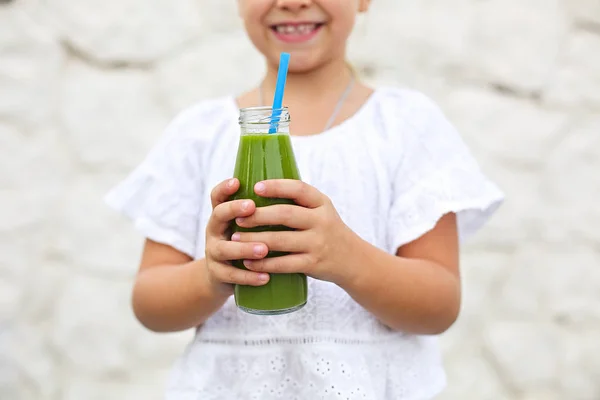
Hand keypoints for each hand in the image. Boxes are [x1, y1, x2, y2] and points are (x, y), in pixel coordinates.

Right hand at [204, 178, 270, 295]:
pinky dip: (249, 277)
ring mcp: (214, 252)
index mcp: (224, 214)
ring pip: (224, 248)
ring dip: (244, 248)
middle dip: (234, 209)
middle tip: (251, 207)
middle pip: (218, 215)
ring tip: (263, 248)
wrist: (225, 275)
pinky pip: (231, 276)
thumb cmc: (245, 241)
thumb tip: (293, 190)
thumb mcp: (248, 224)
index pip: (218, 196)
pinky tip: (265, 277)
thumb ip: (263, 209)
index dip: (225, 188)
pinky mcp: (218, 274)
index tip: (237, 181)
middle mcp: (215, 229)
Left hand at [231, 180, 356, 284]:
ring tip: (235, 239)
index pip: (299, 189)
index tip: (256, 187)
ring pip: (281, 240)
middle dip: (258, 215)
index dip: (277, 186)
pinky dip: (264, 263)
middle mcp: (321, 221)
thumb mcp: (321, 210)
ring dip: (254, 240)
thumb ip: (299, 201)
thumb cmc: (327, 231)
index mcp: (321, 203)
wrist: (352, 260)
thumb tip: (259, 189)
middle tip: (237, 217)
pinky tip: (249, 262)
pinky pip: (284, 264)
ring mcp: (318, 243)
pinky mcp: (313, 264)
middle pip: (285, 214)